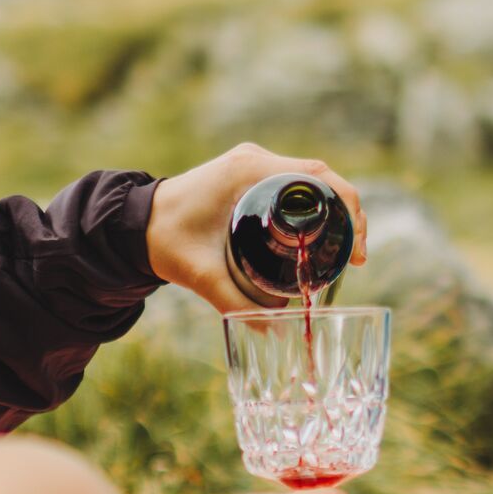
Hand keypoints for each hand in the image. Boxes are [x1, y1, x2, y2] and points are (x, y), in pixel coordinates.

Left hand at [147, 144, 370, 312]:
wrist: (134, 224)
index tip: (358, 247)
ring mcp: (254, 165)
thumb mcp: (198, 274)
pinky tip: (323, 234)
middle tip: (358, 258)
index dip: (350, 207)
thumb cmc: (163, 241)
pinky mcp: (250, 175)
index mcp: (249, 171)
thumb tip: (275, 332)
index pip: (318, 176)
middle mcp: (255, 161)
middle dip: (349, 214)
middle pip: (323, 177)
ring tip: (347, 251)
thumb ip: (232, 304)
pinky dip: (316, 204)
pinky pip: (295, 183)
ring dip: (335, 208)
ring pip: (312, 180)